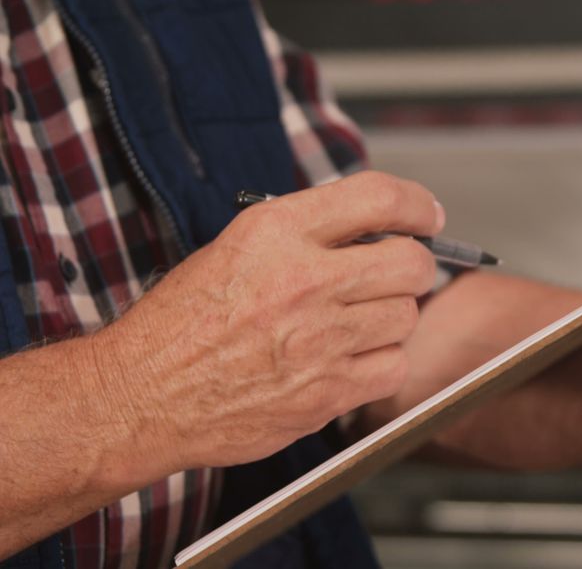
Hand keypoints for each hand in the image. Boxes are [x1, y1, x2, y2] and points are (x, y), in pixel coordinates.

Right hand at [90, 171, 441, 479]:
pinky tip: (353, 359)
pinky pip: (393, 367)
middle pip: (411, 263)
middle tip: (395, 276)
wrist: (144, 394)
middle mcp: (306, 280)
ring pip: (407, 316)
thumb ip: (305, 232)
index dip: (416, 205)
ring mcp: (320, 340)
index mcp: (278, 232)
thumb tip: (372, 229)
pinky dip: (383, 363)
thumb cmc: (182, 323)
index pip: (379, 197)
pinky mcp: (327, 392)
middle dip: (413, 267)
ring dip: (392, 317)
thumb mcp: (235, 246)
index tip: (426, 216)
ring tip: (357, 323)